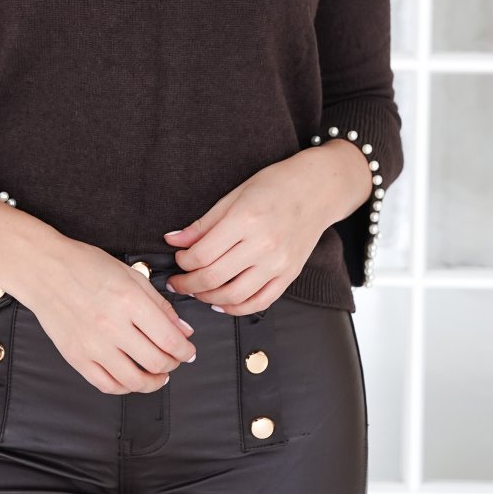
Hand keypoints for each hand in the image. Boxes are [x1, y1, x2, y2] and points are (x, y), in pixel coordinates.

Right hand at [25, 239, 196, 393]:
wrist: (44, 270)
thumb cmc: (85, 266)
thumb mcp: (130, 274)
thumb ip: (159, 304)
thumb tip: (183, 330)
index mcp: (129, 300)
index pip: (170, 339)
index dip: (185, 350)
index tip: (189, 351)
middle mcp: (112, 325)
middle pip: (156, 362)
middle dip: (173, 364)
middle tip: (176, 360)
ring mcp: (92, 345)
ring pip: (133, 380)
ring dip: (153, 382)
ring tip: (158, 376)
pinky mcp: (76, 357)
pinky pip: (106, 385)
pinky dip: (125, 387)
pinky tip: (131, 379)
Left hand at [163, 153, 330, 314]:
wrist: (317, 189)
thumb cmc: (275, 185)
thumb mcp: (234, 195)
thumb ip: (204, 223)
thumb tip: (174, 240)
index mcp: (246, 219)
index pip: (202, 253)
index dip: (183, 261)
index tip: (178, 259)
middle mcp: (263, 244)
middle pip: (214, 277)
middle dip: (188, 284)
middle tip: (177, 282)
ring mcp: (278, 263)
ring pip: (234, 295)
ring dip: (208, 297)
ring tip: (197, 291)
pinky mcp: (289, 275)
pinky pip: (260, 302)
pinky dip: (237, 308)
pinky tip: (222, 302)